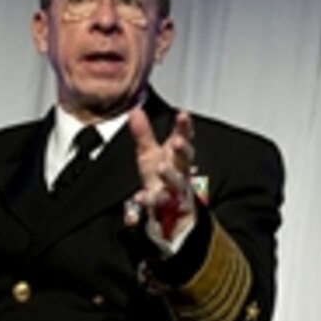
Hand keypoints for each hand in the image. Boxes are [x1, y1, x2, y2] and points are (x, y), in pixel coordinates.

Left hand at [127, 107, 195, 240]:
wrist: (170, 210)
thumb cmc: (162, 178)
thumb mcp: (150, 153)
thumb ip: (143, 133)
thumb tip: (135, 110)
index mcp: (177, 156)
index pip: (184, 138)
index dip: (185, 127)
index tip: (183, 115)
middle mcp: (180, 171)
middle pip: (186, 159)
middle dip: (183, 149)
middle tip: (177, 141)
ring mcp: (177, 189)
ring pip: (177, 182)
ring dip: (170, 174)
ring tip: (162, 167)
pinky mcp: (168, 206)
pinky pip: (159, 202)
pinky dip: (149, 200)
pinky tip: (140, 196)